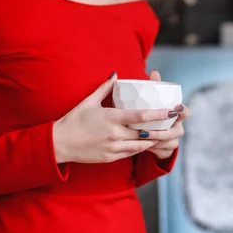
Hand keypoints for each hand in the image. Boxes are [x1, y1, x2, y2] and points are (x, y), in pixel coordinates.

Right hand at [52, 73, 179, 163]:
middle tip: (172, 123)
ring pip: (140, 145)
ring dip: (152, 139)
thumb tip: (115, 75)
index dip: (159, 114)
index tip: (172, 111)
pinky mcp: (110, 157)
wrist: (60, 143)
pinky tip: (146, 143)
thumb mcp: (89, 101)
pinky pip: (131, 153)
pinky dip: (140, 148)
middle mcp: (114, 133)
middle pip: (144, 132)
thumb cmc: (74, 120)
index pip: (141, 115)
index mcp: (111, 117)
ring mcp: (113, 147)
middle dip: (160, 128)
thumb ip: (105, 88)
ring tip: (163, 133)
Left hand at [146, 70, 190, 159]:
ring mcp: (173, 140)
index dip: (183, 111)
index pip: (185, 112)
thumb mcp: (152, 101)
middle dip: (164, 131)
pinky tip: (142, 144)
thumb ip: (154, 87)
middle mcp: (178, 127)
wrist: (150, 133)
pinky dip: (153, 147)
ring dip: (156, 139)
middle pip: (177, 130)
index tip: (177, 107)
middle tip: (148, 129)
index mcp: (177, 114)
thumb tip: (154, 72)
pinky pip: (161, 150)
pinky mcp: (166, 150)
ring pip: (168, 141)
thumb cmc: (152, 113)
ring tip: (142, 135)